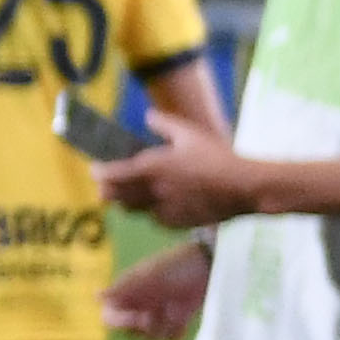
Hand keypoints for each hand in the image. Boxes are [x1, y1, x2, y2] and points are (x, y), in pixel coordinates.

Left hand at [96, 108, 265, 234]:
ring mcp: (163, 210)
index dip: (98, 172)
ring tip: (131, 191)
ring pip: (133, 210)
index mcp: (151, 168)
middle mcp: (152, 192)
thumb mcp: (189, 133)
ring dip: (127, 201)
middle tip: (107, 182)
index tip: (95, 168)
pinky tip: (161, 201)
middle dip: (107, 189)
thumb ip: (163, 123)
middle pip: (114, 197)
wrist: (244, 187)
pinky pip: (154, 219)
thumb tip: (148, 116)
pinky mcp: (177, 223)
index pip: (110, 175)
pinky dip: (151, 211)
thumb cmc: (217, 157)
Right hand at [100, 242, 213, 339]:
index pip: (111, 317)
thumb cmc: (177, 266)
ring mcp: (158, 315)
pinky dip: (175, 333)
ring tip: (173, 312)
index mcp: (128, 293)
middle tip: (156, 314)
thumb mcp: (150, 276)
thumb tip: (95, 296)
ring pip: (149, 338)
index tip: (137, 317)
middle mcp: (140, 305)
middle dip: (142, 327)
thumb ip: (124, 288)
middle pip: (129, 332)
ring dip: (161, 329)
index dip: (120, 322)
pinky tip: (182, 319)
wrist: (209, 265)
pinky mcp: (176, 322)